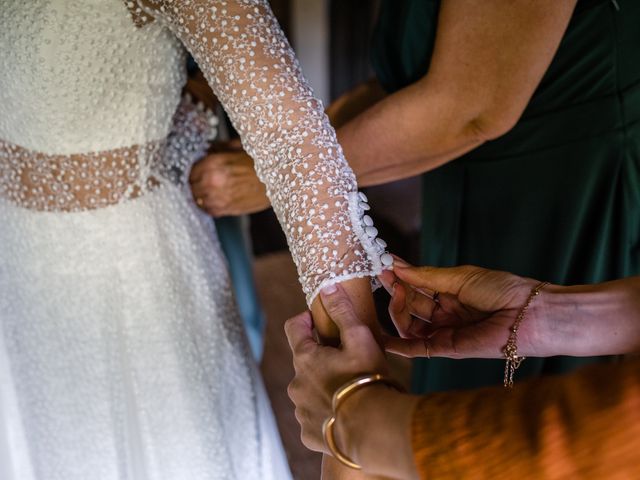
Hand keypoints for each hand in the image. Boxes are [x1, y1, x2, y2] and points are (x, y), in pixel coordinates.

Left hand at [189, 142, 269, 216]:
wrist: (279, 180)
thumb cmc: (261, 163)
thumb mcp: (239, 146)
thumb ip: (220, 147)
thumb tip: (208, 148)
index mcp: (213, 163)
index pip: (190, 170)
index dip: (193, 171)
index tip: (196, 171)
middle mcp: (212, 181)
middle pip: (191, 186)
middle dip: (195, 184)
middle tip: (200, 182)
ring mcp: (218, 197)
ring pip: (197, 200)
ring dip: (200, 196)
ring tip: (208, 192)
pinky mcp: (227, 209)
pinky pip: (209, 210)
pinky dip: (209, 206)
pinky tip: (215, 200)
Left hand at [285, 284, 389, 452]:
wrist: (372, 429)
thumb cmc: (368, 379)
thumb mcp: (359, 338)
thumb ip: (342, 311)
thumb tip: (327, 287)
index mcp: (305, 358)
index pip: (294, 328)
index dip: (305, 320)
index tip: (318, 320)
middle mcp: (296, 384)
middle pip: (305, 364)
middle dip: (322, 361)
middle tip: (348, 364)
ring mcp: (301, 411)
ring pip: (309, 393)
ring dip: (324, 390)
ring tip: (351, 394)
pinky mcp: (308, 434)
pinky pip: (315, 420)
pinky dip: (327, 417)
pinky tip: (347, 418)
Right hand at [378, 258, 542, 358]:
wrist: (530, 314)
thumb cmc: (503, 290)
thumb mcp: (461, 277)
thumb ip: (426, 277)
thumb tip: (397, 266)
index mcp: (450, 293)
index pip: (416, 286)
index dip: (399, 276)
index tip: (382, 264)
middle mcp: (445, 313)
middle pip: (409, 304)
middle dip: (395, 290)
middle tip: (386, 276)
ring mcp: (445, 331)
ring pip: (408, 325)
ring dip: (397, 309)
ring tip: (396, 292)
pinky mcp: (447, 349)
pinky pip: (417, 349)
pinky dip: (399, 345)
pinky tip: (383, 336)